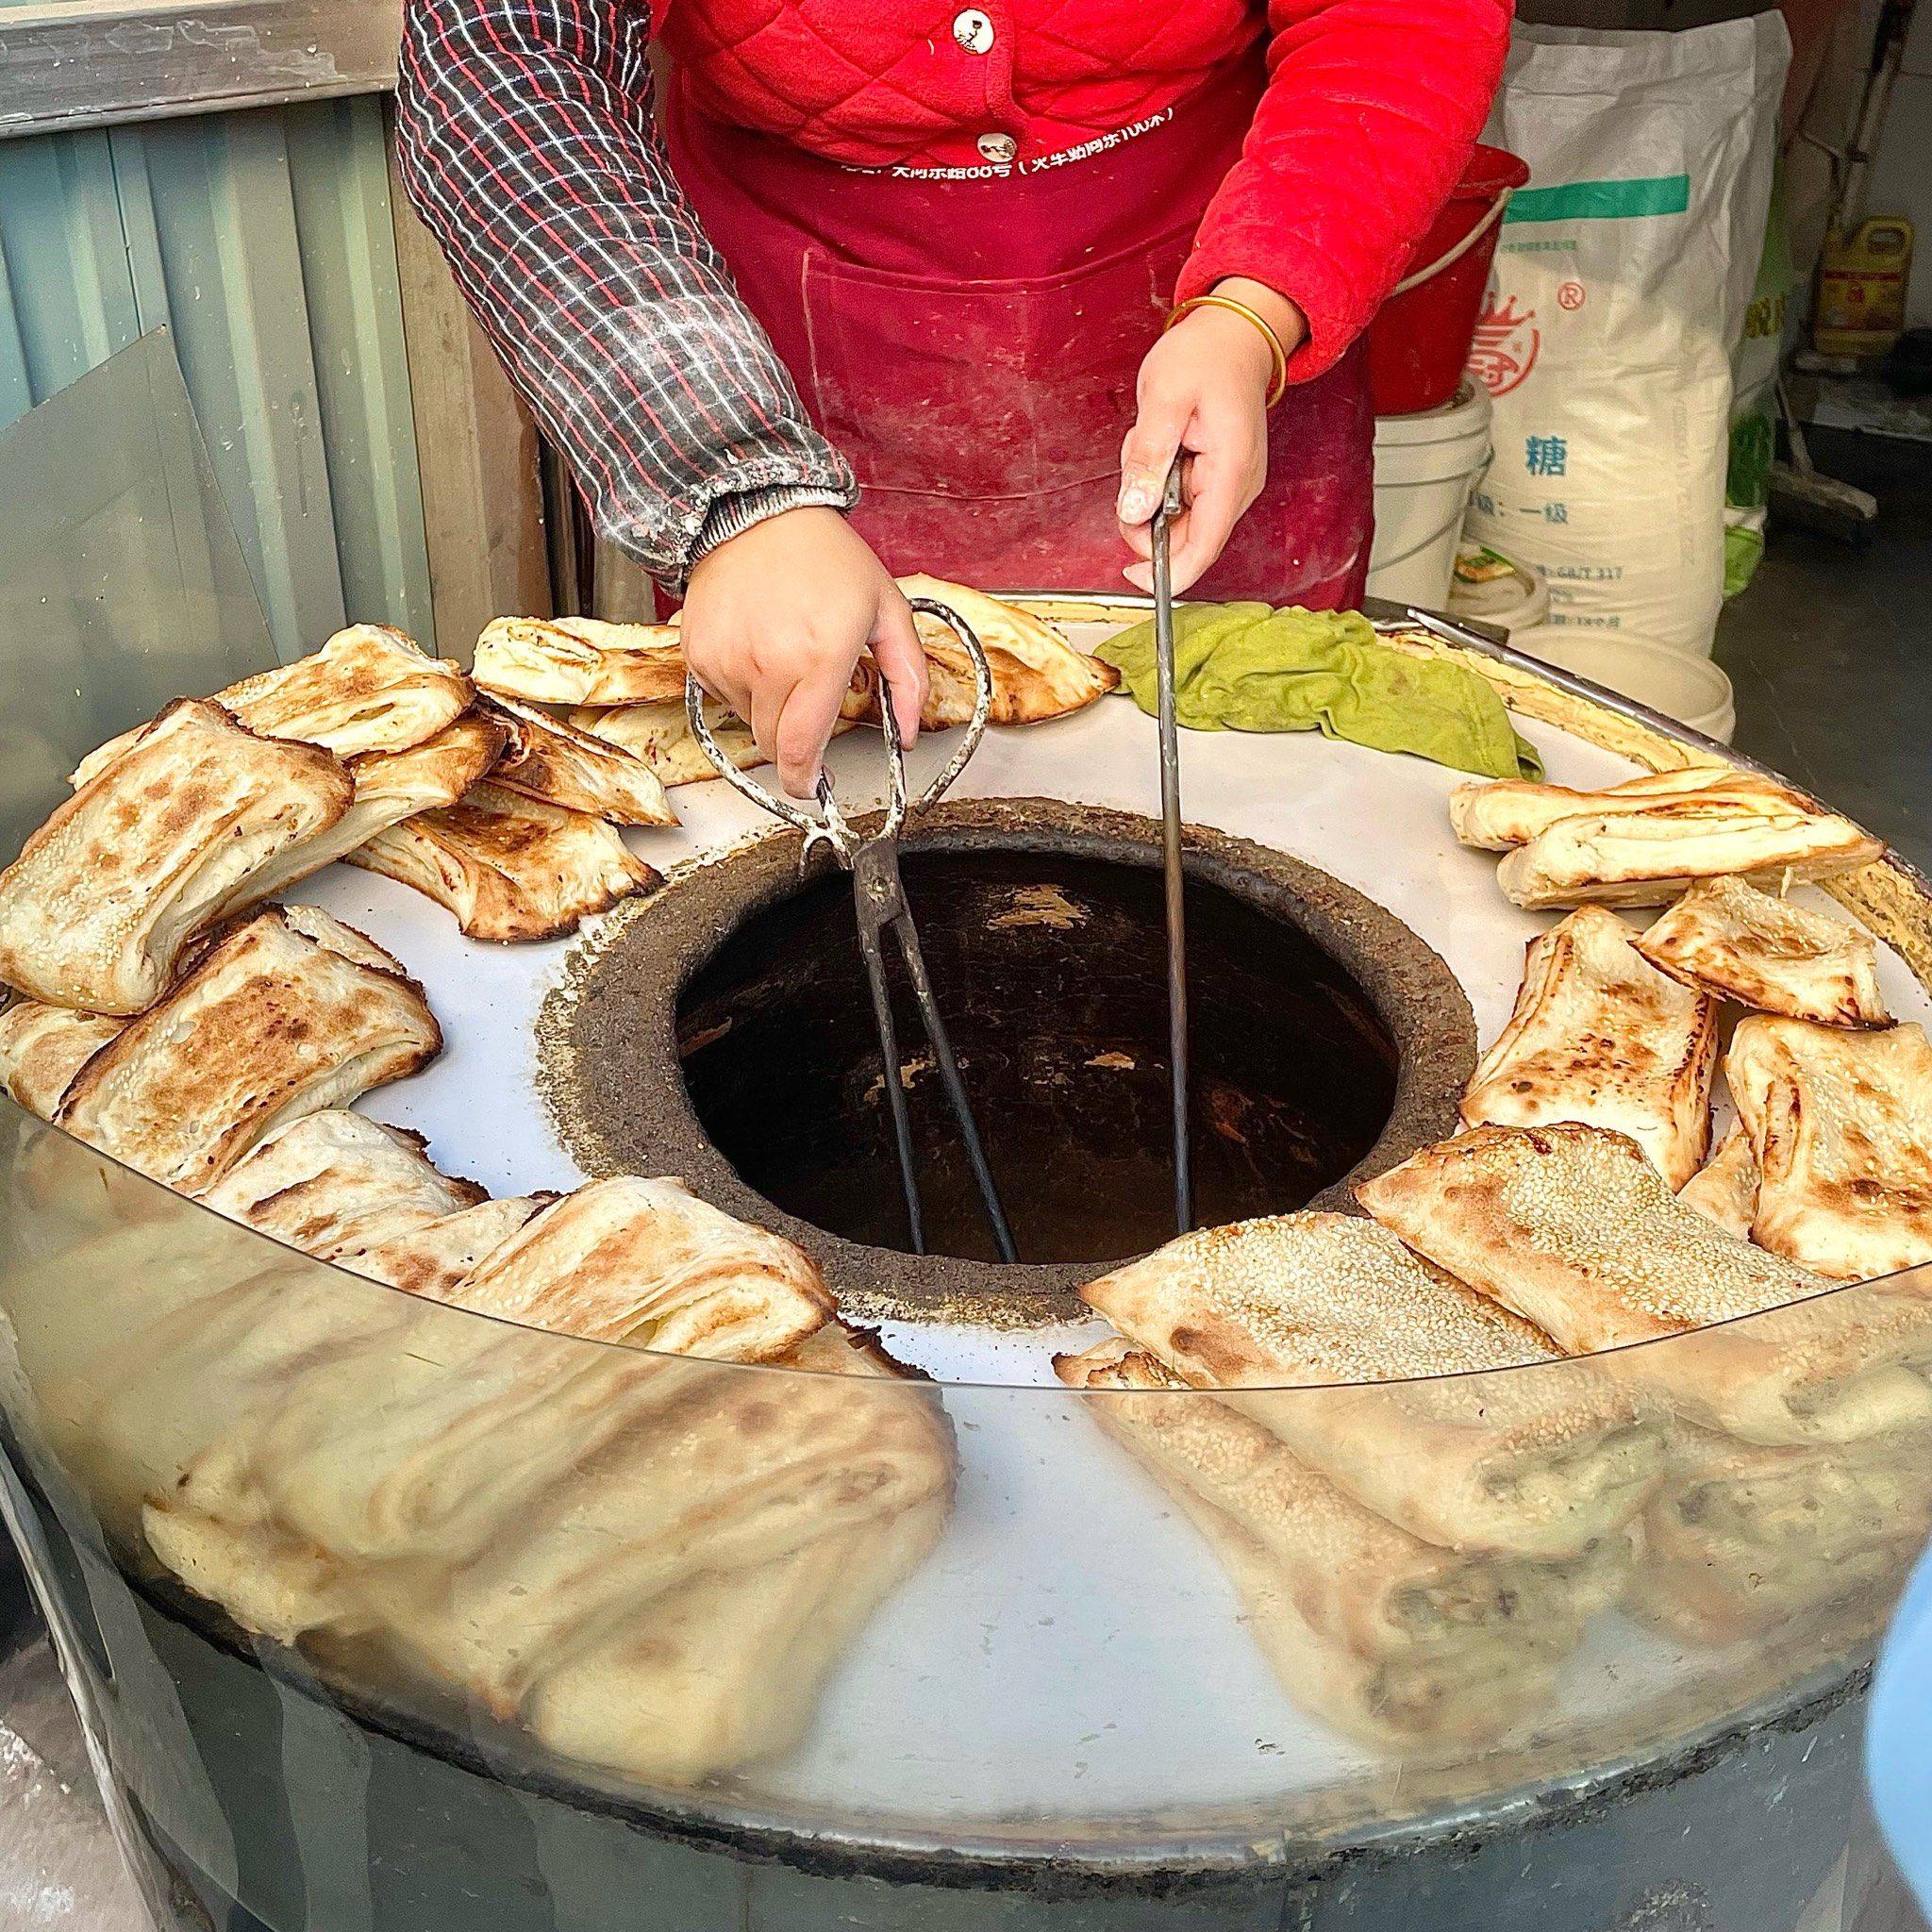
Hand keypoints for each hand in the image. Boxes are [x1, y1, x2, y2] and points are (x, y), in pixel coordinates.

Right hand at [681, 507, 926, 797]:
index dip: (806, 779)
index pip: (802, 748)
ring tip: (783, 652)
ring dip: (769, 706)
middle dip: (794, 742)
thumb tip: (909, 732)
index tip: (813, 784)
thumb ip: (908, 676)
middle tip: (808, 705)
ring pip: (749, 720)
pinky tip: (757, 643)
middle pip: (774, 745)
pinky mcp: (699, 653)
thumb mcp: (886, 610)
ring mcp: (727, 660)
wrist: (757, 513)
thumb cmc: (825, 557)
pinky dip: (742, 683)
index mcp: (820, 657)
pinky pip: (722, 694)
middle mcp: (768, 664)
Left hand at [1116, 277, 1306, 593]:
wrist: (1233, 333)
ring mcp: (1231, 483)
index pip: (1204, 547)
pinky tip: (1163, 445)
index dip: (1169, 572)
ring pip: (1178, 518)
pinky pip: (1181, 499)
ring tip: (1153, 441)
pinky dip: (1160, 479)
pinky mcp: (1218, 477)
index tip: (1133, 576)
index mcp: (1231, 471)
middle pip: (1185, 537)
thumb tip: (1134, 511)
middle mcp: (1238, 485)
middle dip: (1147, 515)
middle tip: (1135, 469)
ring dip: (1152, 490)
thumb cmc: (1206, 355)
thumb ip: (1148, 457)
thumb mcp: (1164, 399)